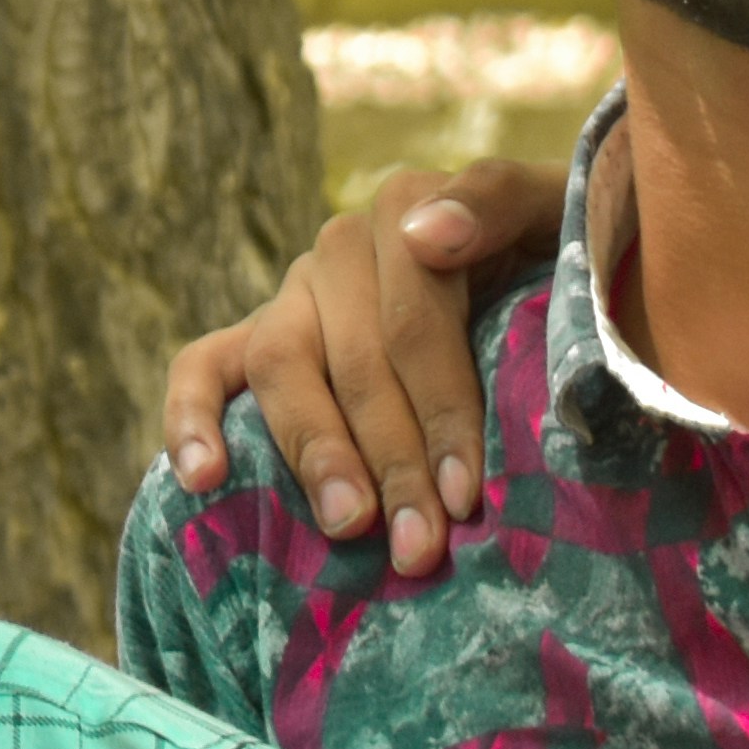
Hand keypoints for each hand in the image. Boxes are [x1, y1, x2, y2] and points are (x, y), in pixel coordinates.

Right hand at [151, 156, 556, 578]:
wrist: (534, 270)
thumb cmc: (558, 262)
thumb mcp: (555, 214)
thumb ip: (502, 202)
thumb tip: (423, 236)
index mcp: (412, 211)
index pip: (416, 320)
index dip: (442, 410)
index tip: (465, 494)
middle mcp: (344, 246)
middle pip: (355, 358)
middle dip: (392, 460)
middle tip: (422, 546)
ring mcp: (294, 293)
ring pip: (280, 365)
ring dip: (314, 451)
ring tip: (347, 525)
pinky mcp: (254, 336)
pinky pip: (199, 366)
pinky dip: (189, 418)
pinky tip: (200, 477)